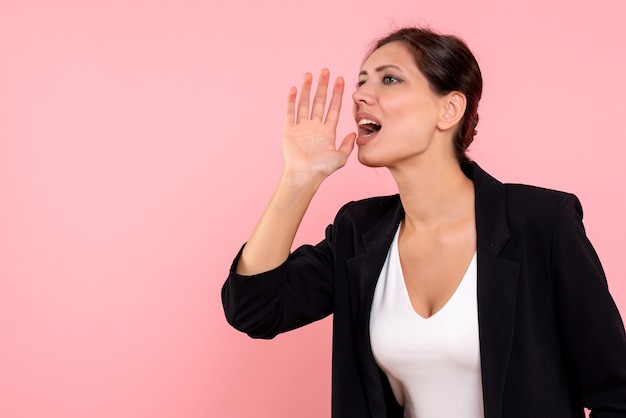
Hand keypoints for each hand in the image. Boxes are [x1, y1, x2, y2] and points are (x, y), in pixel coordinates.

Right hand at [282, 69, 355, 184]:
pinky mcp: (289, 130)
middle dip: (323, 86)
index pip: (334, 108)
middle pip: (319, 102)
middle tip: (326, 71)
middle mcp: (315, 127)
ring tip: (310, 74)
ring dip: (308, 89)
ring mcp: (302, 127)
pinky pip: (290, 112)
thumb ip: (347, 145)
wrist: (303, 176)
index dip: (338, 94)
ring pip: (305, 103)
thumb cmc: (321, 170)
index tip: (341, 80)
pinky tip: (295, 89)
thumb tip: (354, 133)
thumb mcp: (340, 158)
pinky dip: (292, 101)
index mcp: (327, 131)